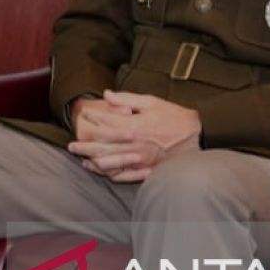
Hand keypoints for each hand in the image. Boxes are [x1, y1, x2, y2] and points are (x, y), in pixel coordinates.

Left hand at [68, 90, 201, 181]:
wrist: (198, 136)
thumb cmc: (175, 117)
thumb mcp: (151, 101)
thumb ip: (127, 98)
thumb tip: (106, 94)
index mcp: (133, 126)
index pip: (105, 123)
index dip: (92, 119)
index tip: (83, 115)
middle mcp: (133, 144)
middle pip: (101, 146)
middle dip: (84, 146)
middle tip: (71, 145)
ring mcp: (140, 159)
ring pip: (109, 163)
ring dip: (92, 161)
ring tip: (81, 159)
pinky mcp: (147, 170)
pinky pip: (124, 174)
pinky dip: (110, 173)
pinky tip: (101, 170)